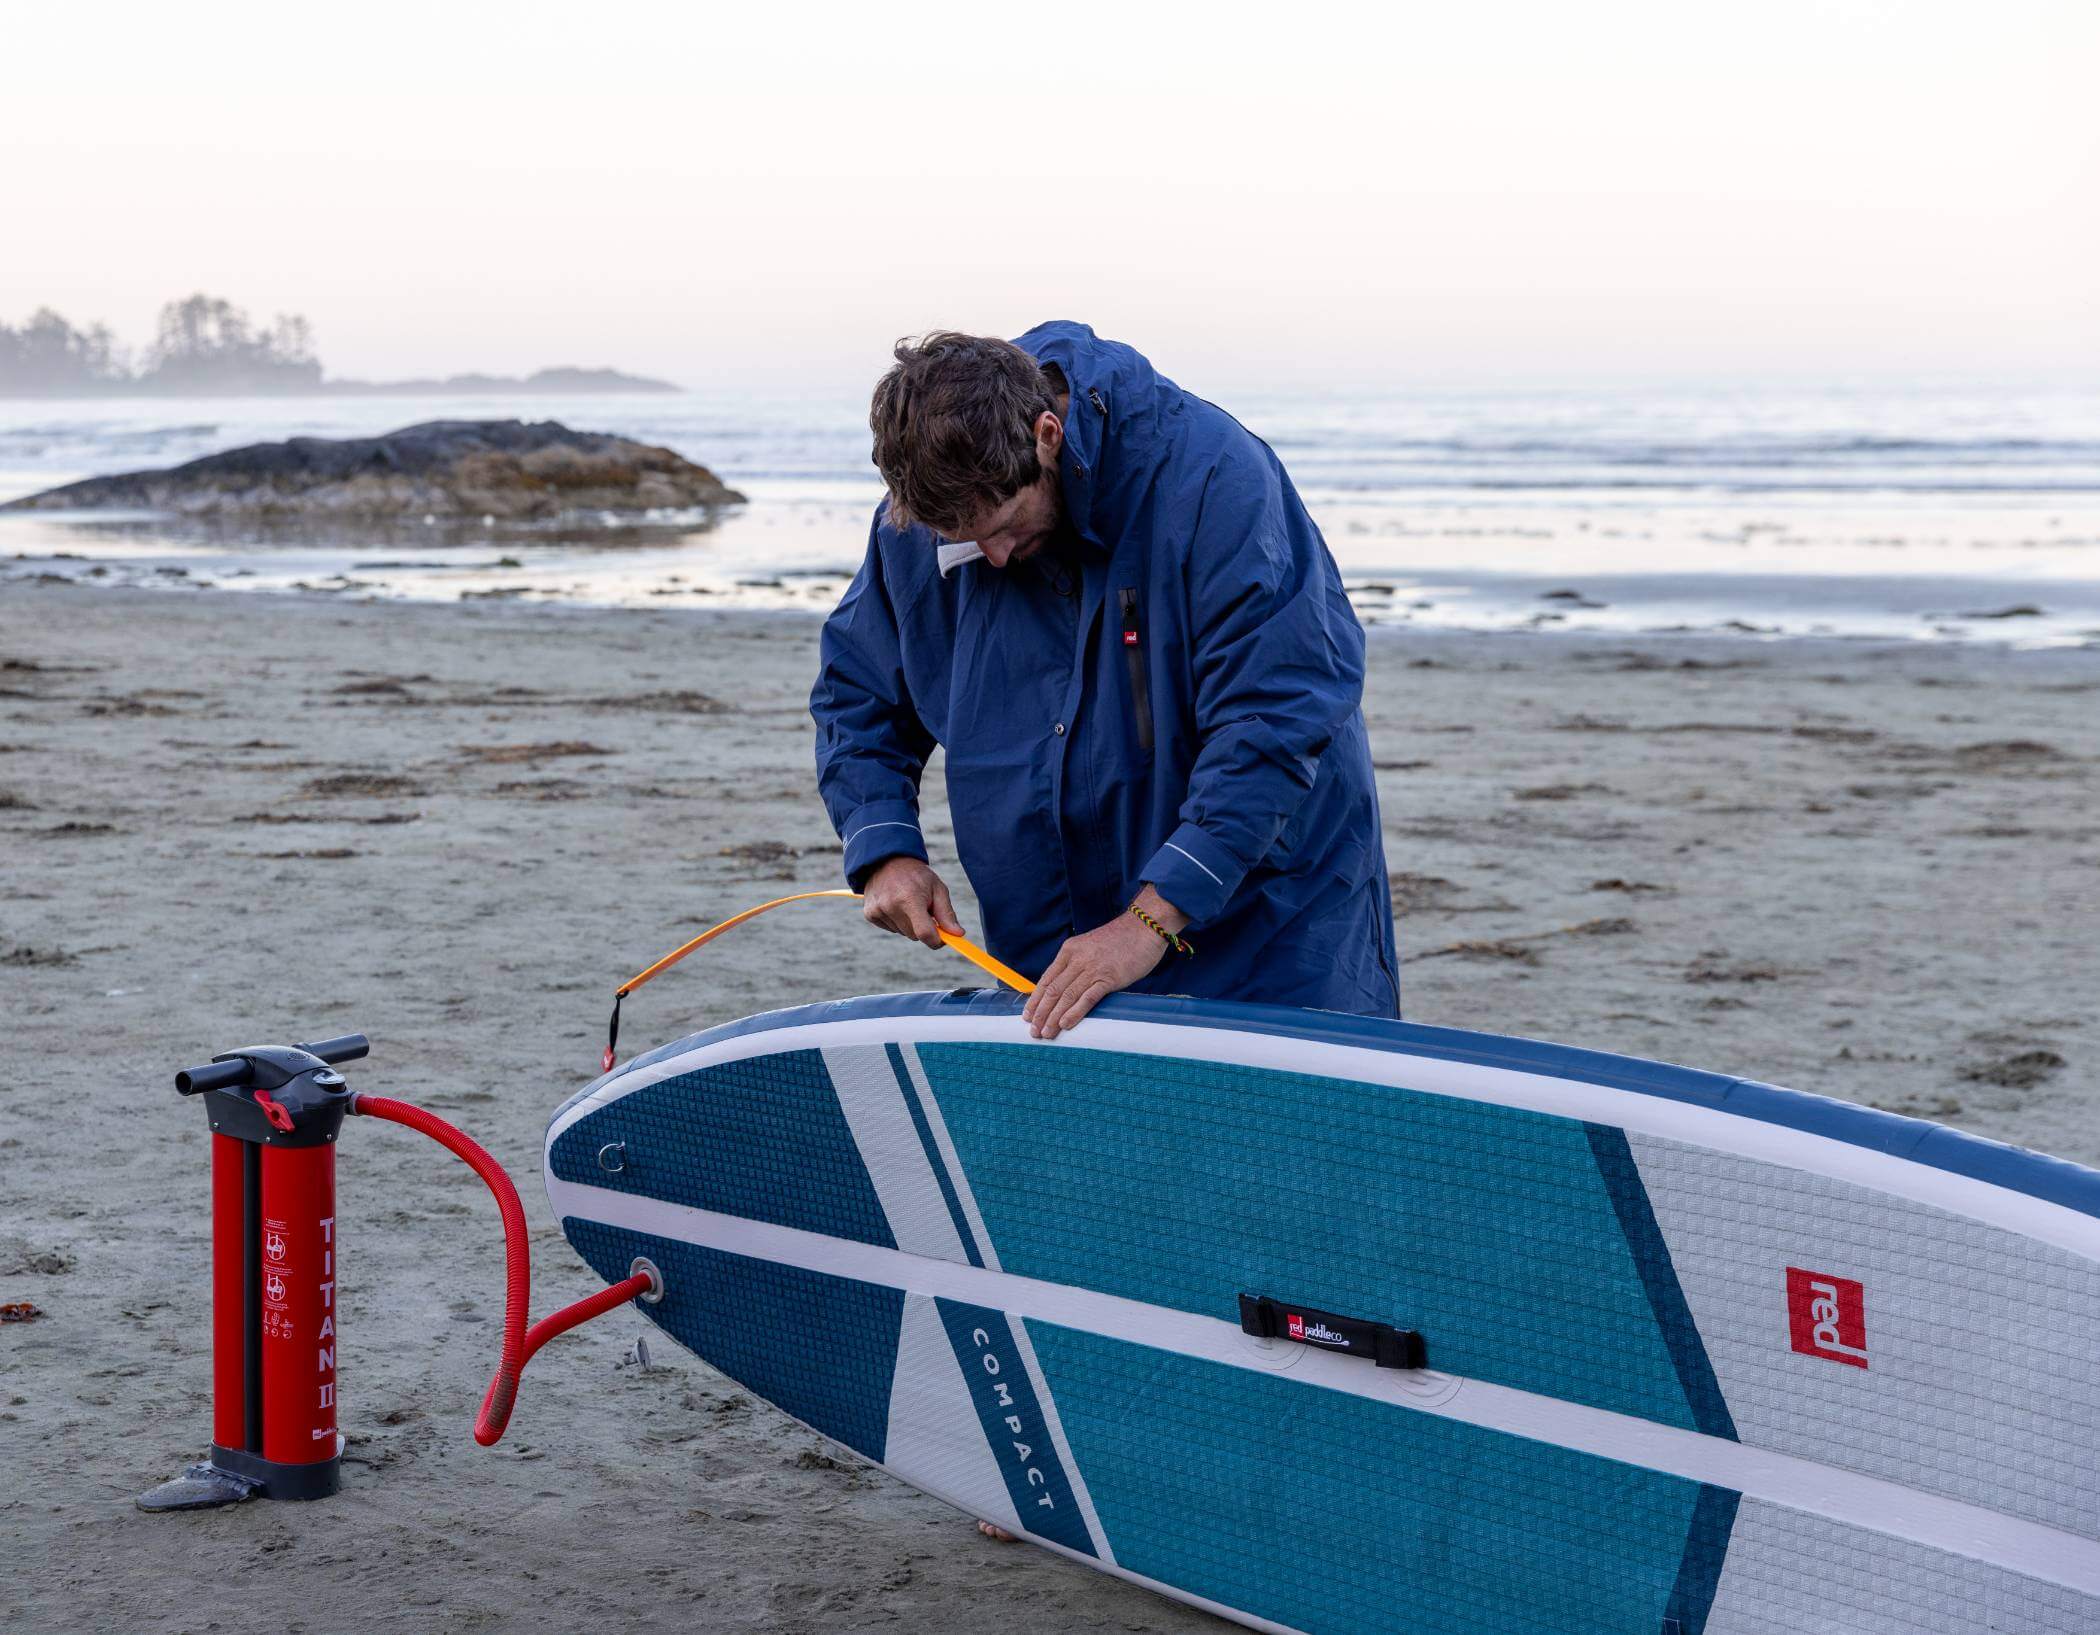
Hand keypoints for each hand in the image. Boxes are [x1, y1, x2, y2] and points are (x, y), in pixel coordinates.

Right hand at [861, 856, 962, 949]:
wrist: (887, 860)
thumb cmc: (917, 876)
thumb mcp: (937, 888)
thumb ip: (947, 913)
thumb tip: (958, 934)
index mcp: (910, 898)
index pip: (924, 932)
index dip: (936, 941)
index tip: (943, 939)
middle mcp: (891, 905)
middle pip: (915, 935)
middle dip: (923, 927)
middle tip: (924, 909)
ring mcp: (878, 910)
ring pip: (903, 933)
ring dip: (909, 924)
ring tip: (907, 903)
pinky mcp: (870, 914)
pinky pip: (891, 929)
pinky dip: (897, 922)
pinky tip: (895, 905)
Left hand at [1022, 911, 1168, 1039]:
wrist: (1144, 926)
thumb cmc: (1121, 940)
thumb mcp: (1090, 946)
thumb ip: (1078, 964)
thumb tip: (1066, 989)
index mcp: (1069, 950)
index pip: (1046, 979)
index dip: (1035, 1000)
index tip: (1028, 1016)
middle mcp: (1077, 959)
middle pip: (1052, 990)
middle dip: (1040, 1013)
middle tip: (1034, 1031)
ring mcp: (1092, 969)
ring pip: (1066, 996)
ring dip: (1054, 1017)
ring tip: (1047, 1033)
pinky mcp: (1109, 978)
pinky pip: (1087, 998)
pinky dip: (1074, 1013)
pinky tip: (1065, 1024)